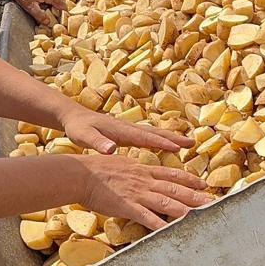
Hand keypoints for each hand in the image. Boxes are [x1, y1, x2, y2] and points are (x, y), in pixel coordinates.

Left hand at [9, 0, 64, 23]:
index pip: (62, 5)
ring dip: (57, 3)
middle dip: (61, 8)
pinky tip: (46, 2)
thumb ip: (39, 15)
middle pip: (61, 0)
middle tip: (58, 16)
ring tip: (52, 10)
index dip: (63, 13)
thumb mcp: (29, 6)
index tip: (62, 19)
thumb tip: (48, 22)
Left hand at [60, 101, 191, 156]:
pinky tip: (165, 144)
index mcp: (121, 130)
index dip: (163, 142)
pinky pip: (147, 136)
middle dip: (173, 137)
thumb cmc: (78, 128)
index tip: (179, 147)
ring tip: (186, 142)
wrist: (72, 116)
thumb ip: (97, 143)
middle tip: (192, 142)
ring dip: (170, 137)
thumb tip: (111, 149)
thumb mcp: (84, 136)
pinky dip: (159, 139)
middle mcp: (128, 128)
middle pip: (155, 132)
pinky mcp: (125, 132)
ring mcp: (128, 129)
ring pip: (153, 133)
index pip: (145, 137)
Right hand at [78, 153, 211, 231]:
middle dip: (196, 196)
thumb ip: (133, 171)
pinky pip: (147, 217)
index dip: (189, 179)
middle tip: (213, 202)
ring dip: (186, 210)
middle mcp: (144, 181)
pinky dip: (160, 225)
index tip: (203, 184)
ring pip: (167, 202)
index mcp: (142, 170)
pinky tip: (171, 231)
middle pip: (175, 189)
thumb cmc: (95, 169)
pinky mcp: (127, 206)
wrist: (80, 174)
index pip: (171, 175)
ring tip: (202, 216)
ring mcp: (137, 193)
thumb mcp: (120, 165)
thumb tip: (138, 174)